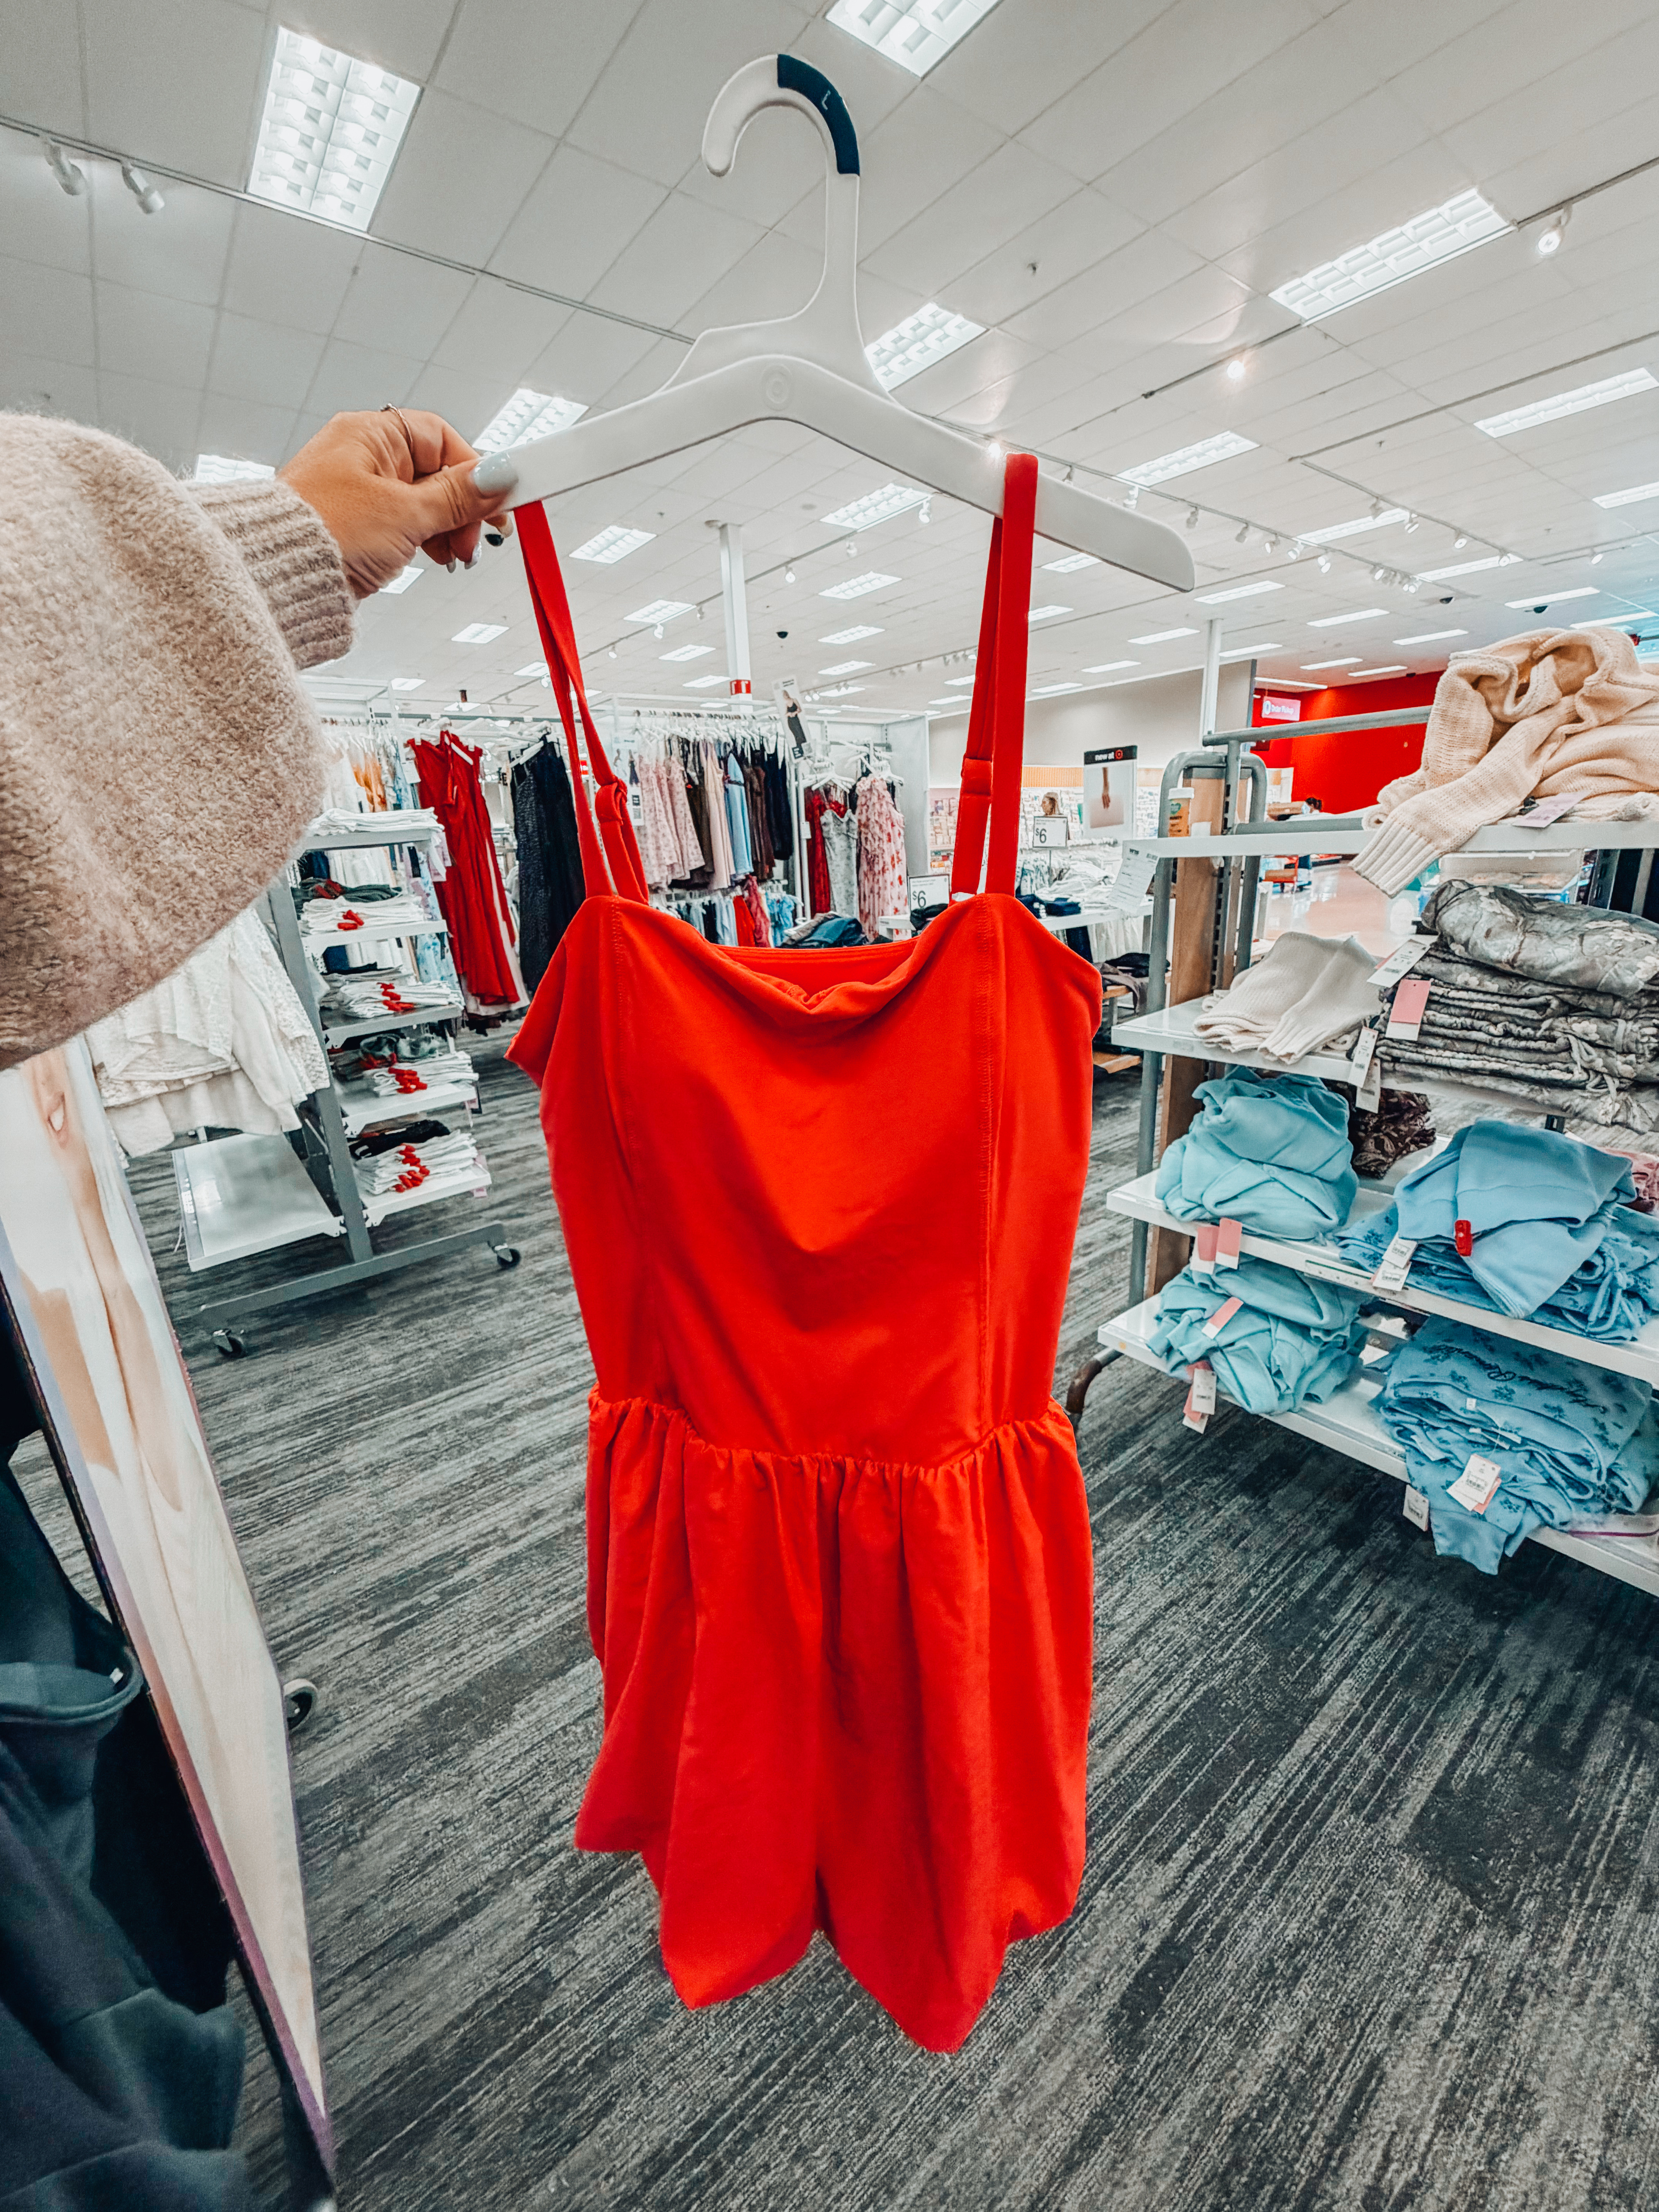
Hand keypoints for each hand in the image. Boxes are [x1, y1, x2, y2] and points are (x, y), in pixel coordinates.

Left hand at [278, 408, 518, 598]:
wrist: (276, 578)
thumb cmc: (322, 533)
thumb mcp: (406, 513)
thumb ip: (458, 496)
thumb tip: (497, 476)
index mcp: (370, 434)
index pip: (441, 439)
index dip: (474, 470)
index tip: (498, 501)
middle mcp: (362, 456)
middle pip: (435, 473)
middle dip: (461, 509)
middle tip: (475, 539)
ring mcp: (358, 491)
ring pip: (421, 503)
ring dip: (445, 529)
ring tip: (453, 555)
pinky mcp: (357, 524)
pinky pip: (404, 524)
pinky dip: (423, 540)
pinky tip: (432, 557)